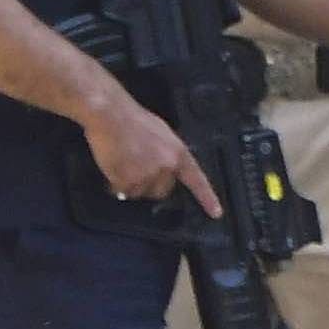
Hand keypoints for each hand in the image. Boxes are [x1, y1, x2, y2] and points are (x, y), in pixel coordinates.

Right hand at [83, 96, 218, 215]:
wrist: (112, 115)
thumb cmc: (134, 120)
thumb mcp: (163, 135)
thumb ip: (167, 154)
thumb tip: (166, 168)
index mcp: (179, 153)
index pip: (197, 180)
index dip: (207, 198)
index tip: (215, 213)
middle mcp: (167, 167)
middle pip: (161, 191)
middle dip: (149, 184)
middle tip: (136, 168)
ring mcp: (148, 175)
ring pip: (139, 193)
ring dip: (130, 184)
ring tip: (123, 162)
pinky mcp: (128, 180)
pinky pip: (122, 191)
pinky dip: (115, 183)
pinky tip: (114, 167)